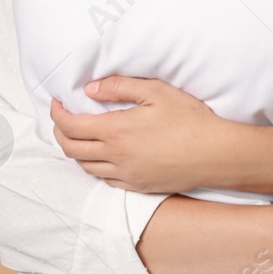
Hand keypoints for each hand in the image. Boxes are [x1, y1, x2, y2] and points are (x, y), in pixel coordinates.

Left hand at [50, 75, 239, 194]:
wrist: (215, 155)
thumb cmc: (190, 120)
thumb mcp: (156, 91)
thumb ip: (119, 87)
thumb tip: (90, 89)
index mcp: (116, 131)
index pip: (70, 126)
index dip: (57, 113)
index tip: (57, 102)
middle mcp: (116, 157)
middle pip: (71, 149)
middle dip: (60, 132)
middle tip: (63, 117)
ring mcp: (126, 176)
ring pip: (85, 167)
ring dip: (76, 150)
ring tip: (80, 135)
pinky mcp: (138, 187)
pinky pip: (105, 180)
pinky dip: (95, 166)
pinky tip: (102, 156)